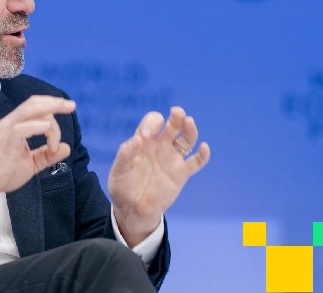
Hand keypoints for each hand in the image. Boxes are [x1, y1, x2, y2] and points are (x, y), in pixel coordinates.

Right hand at [0, 95, 75, 208]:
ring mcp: (7, 128)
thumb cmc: (1, 173)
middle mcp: (12, 122)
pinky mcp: (4, 138)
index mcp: (17, 126)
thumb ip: (47, 156)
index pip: (37, 109)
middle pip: (35, 103)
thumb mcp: (30, 164)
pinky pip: (24, 126)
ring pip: (31, 109)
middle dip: (56, 102)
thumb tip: (67, 148)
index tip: (62, 133)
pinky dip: (39, 127)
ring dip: (51, 109)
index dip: (53, 113)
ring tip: (66, 111)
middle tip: (71, 105)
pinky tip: (49, 135)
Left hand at [109, 106, 209, 245]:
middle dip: (176, 117)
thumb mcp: (118, 171)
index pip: (152, 122)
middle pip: (173, 125)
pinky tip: (204, 148)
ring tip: (189, 122)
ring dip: (190, 129)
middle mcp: (160, 146)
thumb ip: (125, 154)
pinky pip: (196, 162)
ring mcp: (172, 159)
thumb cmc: (123, 187)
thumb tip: (137, 139)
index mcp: (144, 141)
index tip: (147, 136)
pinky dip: (203, 155)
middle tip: (176, 112)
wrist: (133, 210)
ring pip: (187, 139)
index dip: (152, 124)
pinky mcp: (182, 174)